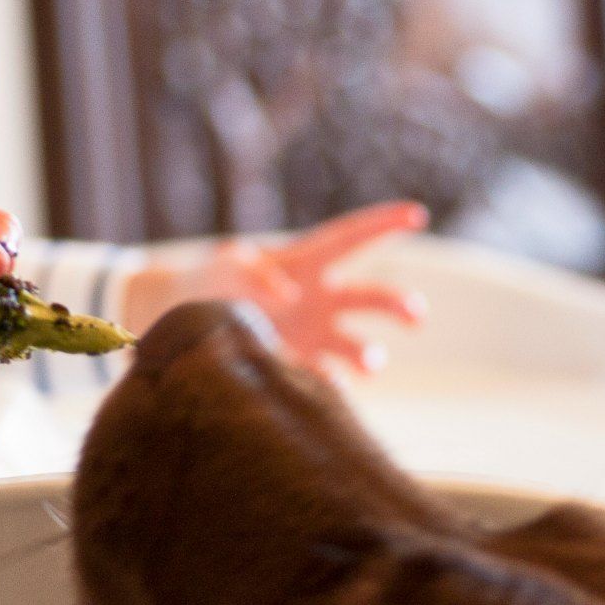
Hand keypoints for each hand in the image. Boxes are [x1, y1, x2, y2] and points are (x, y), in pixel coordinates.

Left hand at [124, 201, 428, 374]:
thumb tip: (287, 298)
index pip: (352, 238)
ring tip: (371, 362)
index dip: (383, 224)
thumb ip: (253, 272)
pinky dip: (331, 387)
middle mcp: (320, 300)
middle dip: (399, 305)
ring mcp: (313, 336)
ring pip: (356, 346)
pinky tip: (332, 390)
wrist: (188, 323)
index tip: (416, 214)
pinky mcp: (298, 368)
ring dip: (371, 355)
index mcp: (308, 263)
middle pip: (370, 298)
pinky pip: (324, 382)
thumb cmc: (212, 280)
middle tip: (415, 315)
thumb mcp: (227, 264)